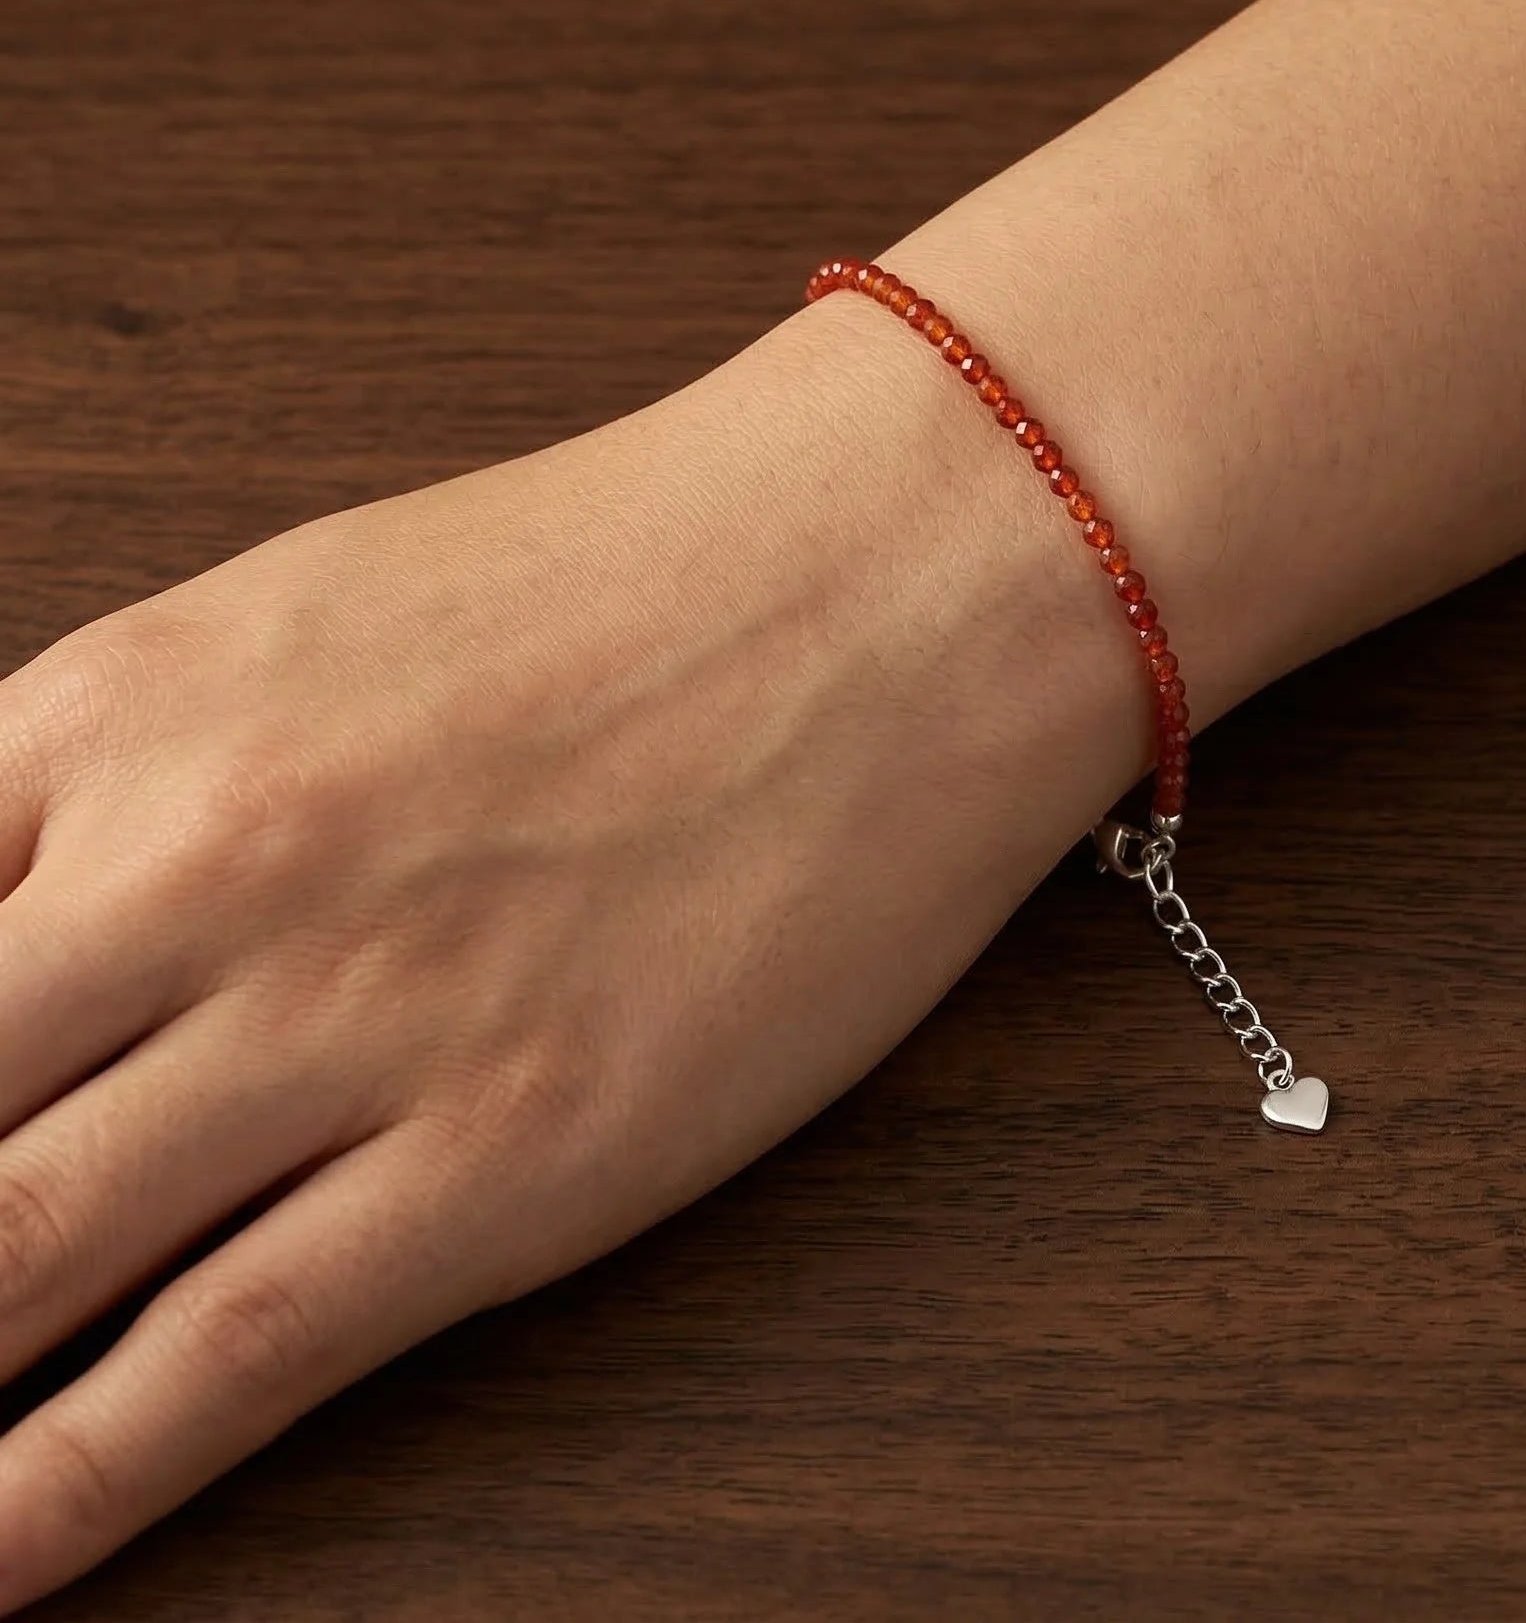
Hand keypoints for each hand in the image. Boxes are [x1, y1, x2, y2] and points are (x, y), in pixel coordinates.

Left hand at [0, 299, 1135, 1609]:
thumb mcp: (311, 619)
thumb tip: (13, 939)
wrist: (897, 573)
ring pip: (3, 1257)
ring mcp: (355, 1014)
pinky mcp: (512, 1149)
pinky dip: (59, 1492)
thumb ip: (119, 779)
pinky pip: (225, 1355)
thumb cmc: (635, 574)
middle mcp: (204, 861)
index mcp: (130, 706)